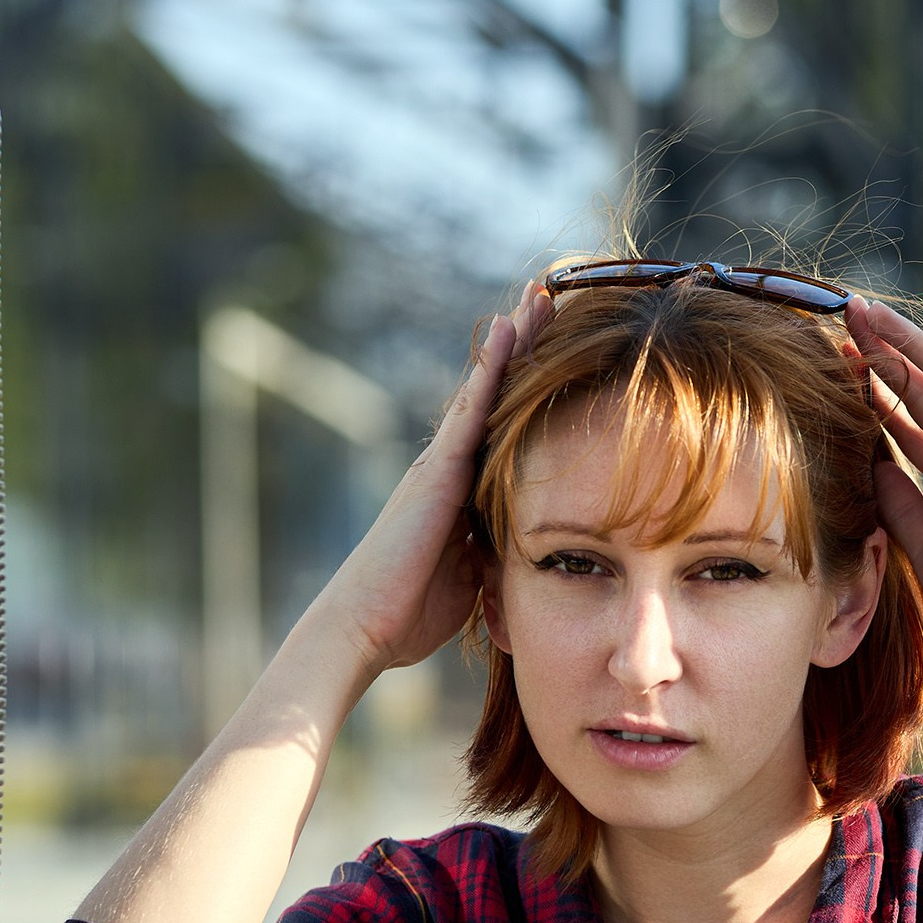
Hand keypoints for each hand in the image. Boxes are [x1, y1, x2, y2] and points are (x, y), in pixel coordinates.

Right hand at [319, 281, 553, 673]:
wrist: (365, 626)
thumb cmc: (410, 612)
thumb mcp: (472, 577)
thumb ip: (494, 552)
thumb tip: (525, 550)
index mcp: (461, 493)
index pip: (502, 427)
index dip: (527, 387)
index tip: (558, 348)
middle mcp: (448, 467)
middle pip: (494, 395)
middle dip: (523, 348)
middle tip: (550, 297)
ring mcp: (440, 464)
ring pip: (483, 390)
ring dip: (512, 342)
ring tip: (538, 296)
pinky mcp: (436, 471)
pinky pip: (468, 410)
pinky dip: (490, 369)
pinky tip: (507, 331)